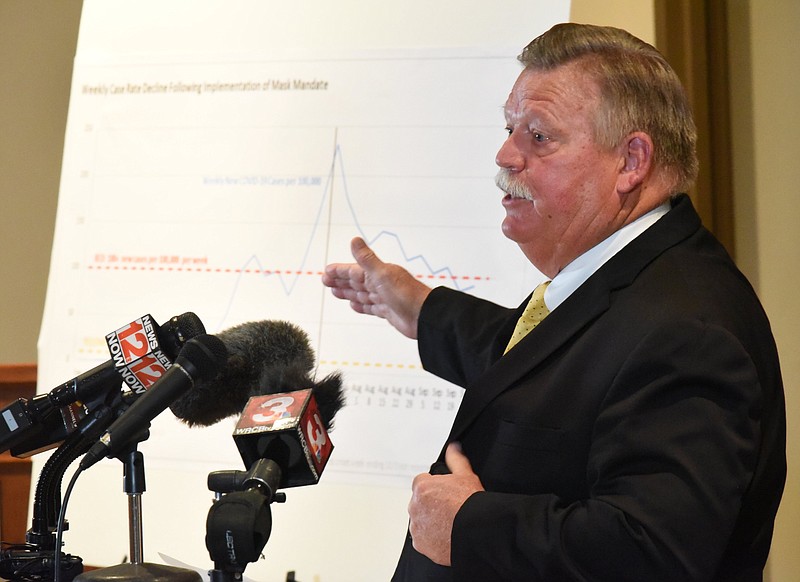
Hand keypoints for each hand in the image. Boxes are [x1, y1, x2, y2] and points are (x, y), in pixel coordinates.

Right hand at [322, 237, 430, 338]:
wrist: (424, 316)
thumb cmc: (407, 294)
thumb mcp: (382, 274)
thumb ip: (366, 259)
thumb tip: (355, 240)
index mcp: (379, 273)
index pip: (354, 270)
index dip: (340, 271)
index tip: (327, 271)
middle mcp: (381, 284)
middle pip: (356, 282)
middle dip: (340, 281)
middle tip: (325, 281)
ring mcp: (384, 298)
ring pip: (361, 294)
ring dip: (348, 292)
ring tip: (335, 291)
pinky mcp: (388, 312)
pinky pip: (371, 307)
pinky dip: (361, 306)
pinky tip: (354, 305)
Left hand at [408, 443, 483, 565]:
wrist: (476, 531)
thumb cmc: (471, 505)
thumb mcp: (466, 475)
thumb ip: (455, 459)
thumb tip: (453, 447)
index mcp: (422, 487)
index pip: (422, 483)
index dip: (435, 488)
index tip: (445, 494)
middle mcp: (414, 506)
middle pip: (420, 502)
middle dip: (431, 505)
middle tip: (449, 509)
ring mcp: (416, 526)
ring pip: (420, 521)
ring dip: (430, 521)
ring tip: (449, 524)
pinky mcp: (420, 543)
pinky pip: (423, 539)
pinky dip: (431, 538)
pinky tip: (446, 536)